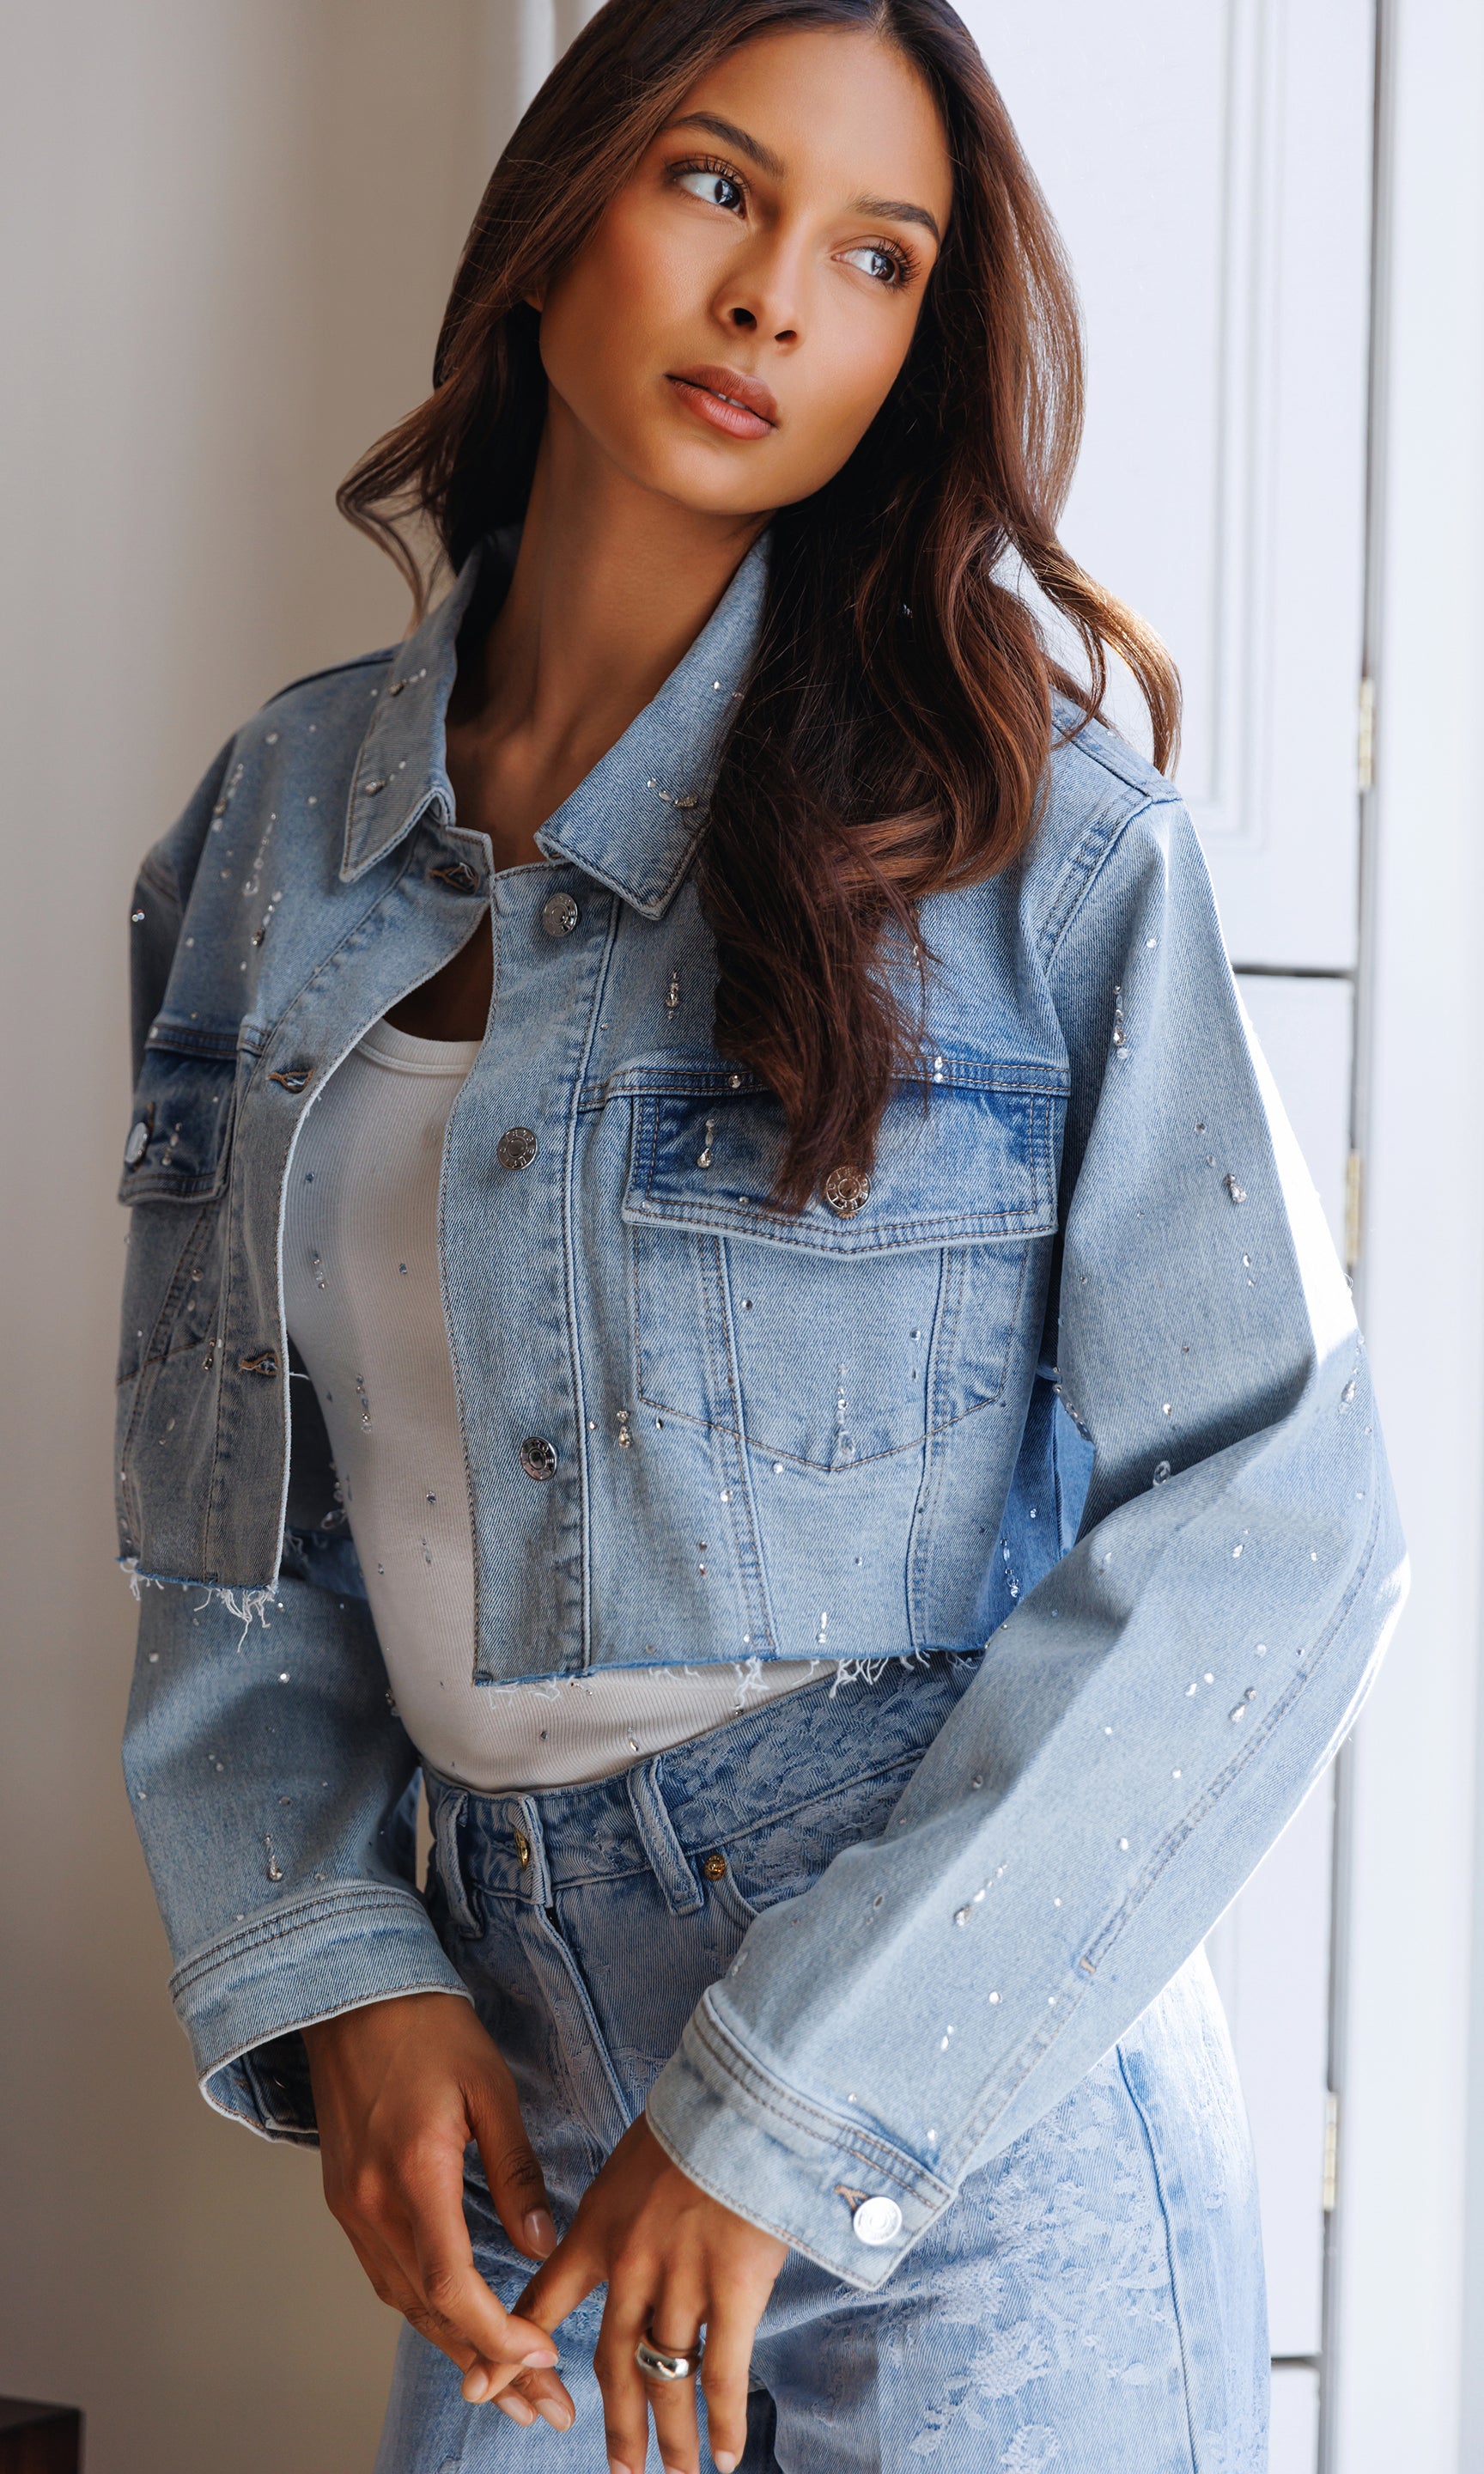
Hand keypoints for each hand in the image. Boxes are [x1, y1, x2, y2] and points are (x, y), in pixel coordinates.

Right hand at [302, 1992, 572, 2432]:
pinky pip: (387, 2275)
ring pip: (404, 2302)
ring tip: (509, 2388)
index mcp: (411, 2175)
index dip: (497, 2333)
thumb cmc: (425, 2026)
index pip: (450, 2284)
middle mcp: (370, 2205)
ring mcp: (350, 2206)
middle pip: (429, 2312)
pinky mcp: (344, 2199)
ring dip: (457, 2348)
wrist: (349, 1992)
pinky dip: (426, 2310)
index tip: (543, 2359)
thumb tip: (539, 2243)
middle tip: (543, 2409)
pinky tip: (458, 2327)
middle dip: (489, 2366)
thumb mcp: (488, 2086)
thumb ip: (516, 2170)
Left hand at [476, 2113, 787, 2473]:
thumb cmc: (695, 2116)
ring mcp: (680, 2279)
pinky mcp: (732, 2286)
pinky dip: (723, 2418)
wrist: (744, 2094)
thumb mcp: (632, 2158)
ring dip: (670, 2436)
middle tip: (619, 2469)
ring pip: (665, 2378)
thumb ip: (621, 2210)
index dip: (510, 2350)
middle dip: (617, 2424)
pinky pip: (722, 2370)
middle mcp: (630, 2264)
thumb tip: (625, 2234)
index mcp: (598, 2228)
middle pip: (614, 2363)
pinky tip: (725, 2453)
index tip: (481, 2388)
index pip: (543, 2299)